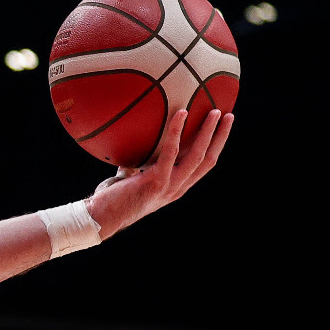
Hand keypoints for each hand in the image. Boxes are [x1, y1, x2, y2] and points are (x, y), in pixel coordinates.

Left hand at [87, 109, 232, 236]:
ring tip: (214, 111)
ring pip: (197, 155)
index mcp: (175, 188)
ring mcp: (168, 186)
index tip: (223, 129)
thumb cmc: (111, 199)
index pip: (203, 167)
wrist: (100, 218)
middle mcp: (177, 189)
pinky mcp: (156, 181)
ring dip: (208, 132)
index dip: (215, 148)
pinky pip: (170, 151)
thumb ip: (137, 167)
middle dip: (220, 137)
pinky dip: (176, 131)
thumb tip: (133, 149)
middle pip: (208, 160)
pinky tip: (181, 113)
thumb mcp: (130, 180)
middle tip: (228, 115)